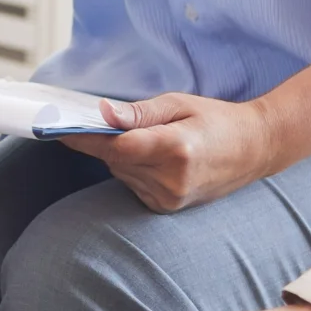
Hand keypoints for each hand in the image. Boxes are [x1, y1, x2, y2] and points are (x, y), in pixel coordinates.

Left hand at [58, 93, 285, 212]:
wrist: (254, 148)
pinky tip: (156, 158)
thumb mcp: (178, 103)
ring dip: (122, 155)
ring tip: (152, 139)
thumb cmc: (216, 119)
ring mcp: (170, 199)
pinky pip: (132, 184)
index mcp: (175, 149)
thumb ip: (138, 112)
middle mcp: (171, 180)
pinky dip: (134, 169)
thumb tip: (102, 113)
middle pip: (114, 159)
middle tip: (116, 120)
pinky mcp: (167, 207)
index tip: (55, 127)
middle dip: (108, 139)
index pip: (114, 146)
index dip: (83, 136)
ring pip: (120, 172)